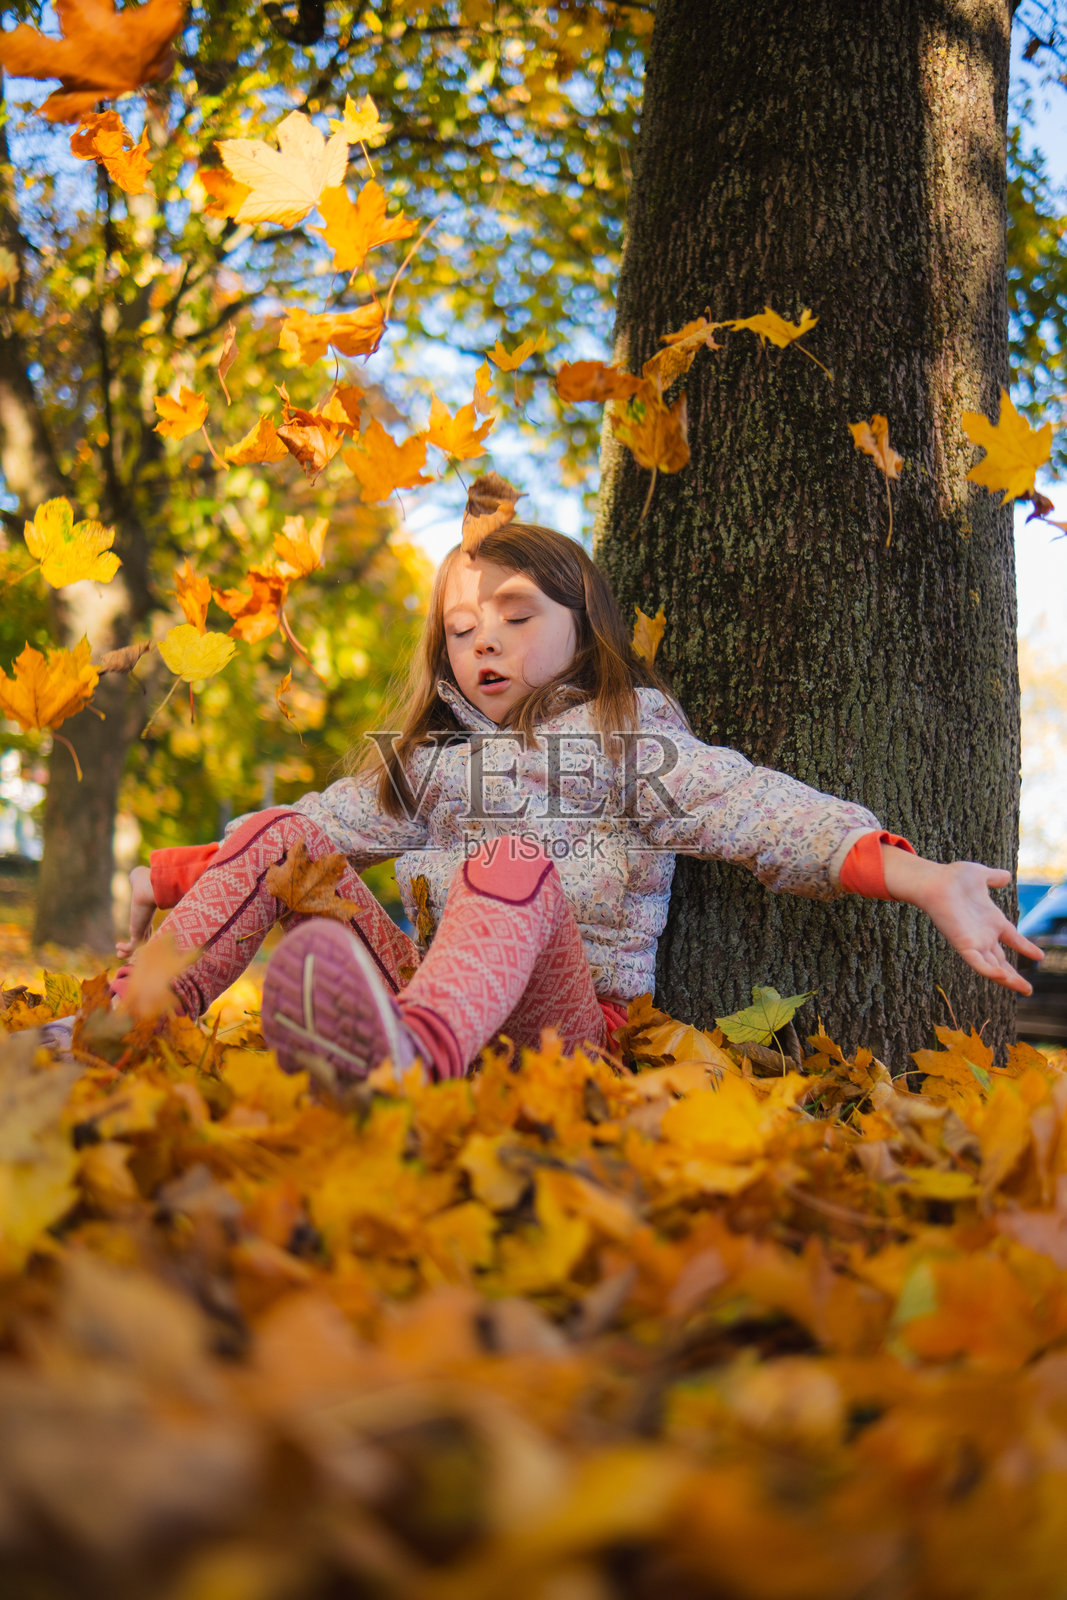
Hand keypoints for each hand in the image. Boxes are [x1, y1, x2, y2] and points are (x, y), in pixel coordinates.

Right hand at [115, 865, 155, 959]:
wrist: (149, 887)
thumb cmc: (147, 881)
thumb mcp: (141, 880)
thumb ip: (139, 878)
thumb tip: (137, 873)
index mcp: (148, 912)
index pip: (146, 926)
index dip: (141, 932)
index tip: (133, 937)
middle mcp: (147, 922)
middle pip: (144, 938)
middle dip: (135, 947)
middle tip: (125, 953)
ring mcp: (143, 928)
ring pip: (138, 945)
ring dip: (128, 952)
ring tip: (119, 955)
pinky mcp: (139, 932)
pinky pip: (132, 946)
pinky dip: (125, 949)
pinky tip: (117, 946)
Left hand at [882, 850, 1044, 995]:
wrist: (934, 881)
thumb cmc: (953, 878)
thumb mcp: (980, 875)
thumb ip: (994, 878)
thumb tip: (1006, 876)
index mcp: (991, 920)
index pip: (1012, 938)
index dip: (1025, 947)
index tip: (1039, 957)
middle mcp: (983, 935)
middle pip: (1001, 961)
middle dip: (1015, 976)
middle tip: (1028, 991)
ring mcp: (974, 942)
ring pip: (993, 968)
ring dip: (1009, 980)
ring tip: (1025, 989)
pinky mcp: (964, 946)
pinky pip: (979, 964)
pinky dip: (991, 971)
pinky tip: (1004, 976)